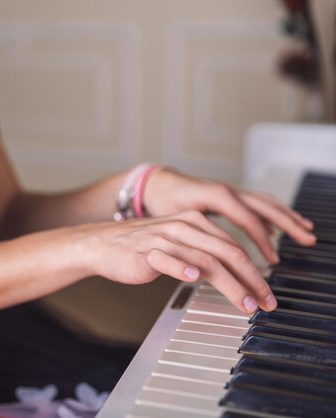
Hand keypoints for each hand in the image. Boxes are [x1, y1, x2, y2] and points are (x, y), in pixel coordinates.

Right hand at [76, 210, 276, 313]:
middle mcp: (182, 227)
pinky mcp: (145, 252)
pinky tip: (192, 278)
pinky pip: (167, 259)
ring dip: (230, 284)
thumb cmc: (139, 247)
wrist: (101, 244)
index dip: (254, 271)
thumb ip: (203, 252)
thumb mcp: (176, 243)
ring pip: (206, 260)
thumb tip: (232, 271)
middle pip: (227, 253)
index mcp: (193, 222)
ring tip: (244, 303)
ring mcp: (164, 239)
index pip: (233, 246)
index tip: (264, 293)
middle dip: (252, 280)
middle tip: (265, 302)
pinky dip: (181, 268)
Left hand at [142, 169, 315, 262]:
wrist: (155, 183)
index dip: (262, 240)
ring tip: (304, 230)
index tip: (272, 259)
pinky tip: (275, 229)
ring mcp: (230, 192)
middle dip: (289, 223)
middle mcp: (228, 191)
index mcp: (217, 195)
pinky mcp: (228, 197)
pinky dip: (270, 215)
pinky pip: (256, 204)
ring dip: (286, 216)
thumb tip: (207, 258)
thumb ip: (195, 233)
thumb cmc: (162, 199)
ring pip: (265, 203)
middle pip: (266, 206)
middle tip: (308, 239)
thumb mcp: (176, 216)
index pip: (248, 219)